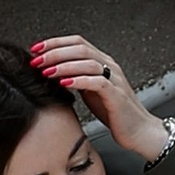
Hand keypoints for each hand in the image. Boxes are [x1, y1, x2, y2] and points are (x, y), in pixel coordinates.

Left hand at [30, 33, 170, 165]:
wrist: (138, 131)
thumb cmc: (114, 112)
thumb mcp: (89, 91)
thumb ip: (75, 78)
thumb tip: (50, 71)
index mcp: (102, 62)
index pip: (77, 43)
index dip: (55, 43)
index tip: (36, 49)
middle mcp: (109, 67)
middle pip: (80, 48)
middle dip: (55, 52)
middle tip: (36, 59)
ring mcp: (114, 79)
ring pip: (88, 62)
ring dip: (64, 65)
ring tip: (46, 70)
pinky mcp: (116, 95)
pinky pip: (97, 82)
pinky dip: (79, 80)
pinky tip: (65, 83)